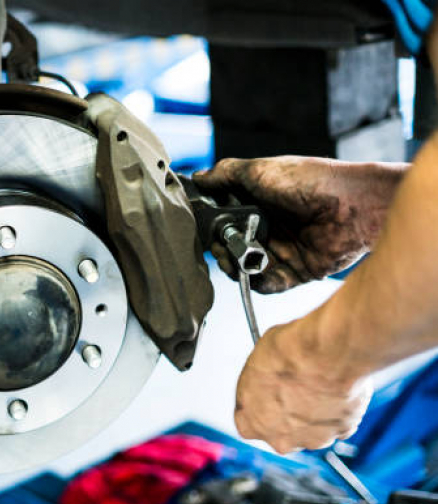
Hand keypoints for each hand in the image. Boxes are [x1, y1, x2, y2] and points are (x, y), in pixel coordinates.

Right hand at [193, 156, 402, 292]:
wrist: (352, 205)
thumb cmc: (310, 182)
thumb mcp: (259, 170)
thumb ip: (225, 175)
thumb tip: (198, 178)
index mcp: (258, 204)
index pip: (224, 220)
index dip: (212, 227)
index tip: (204, 229)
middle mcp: (268, 228)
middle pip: (230, 247)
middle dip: (220, 249)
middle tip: (222, 245)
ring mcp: (281, 251)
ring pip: (245, 268)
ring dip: (235, 267)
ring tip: (239, 258)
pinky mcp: (296, 272)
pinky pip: (268, 284)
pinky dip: (258, 283)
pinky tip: (256, 272)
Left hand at [234, 320, 373, 453]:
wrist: (327, 353)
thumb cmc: (288, 355)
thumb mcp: (255, 363)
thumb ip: (257, 382)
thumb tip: (263, 377)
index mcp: (253, 424)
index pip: (247, 422)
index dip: (256, 405)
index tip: (262, 392)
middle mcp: (282, 439)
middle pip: (280, 430)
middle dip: (285, 412)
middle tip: (292, 387)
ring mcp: (315, 438)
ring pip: (311, 428)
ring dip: (312, 412)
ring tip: (316, 383)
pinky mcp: (343, 431)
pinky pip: (337, 422)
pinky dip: (336, 409)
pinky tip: (334, 388)